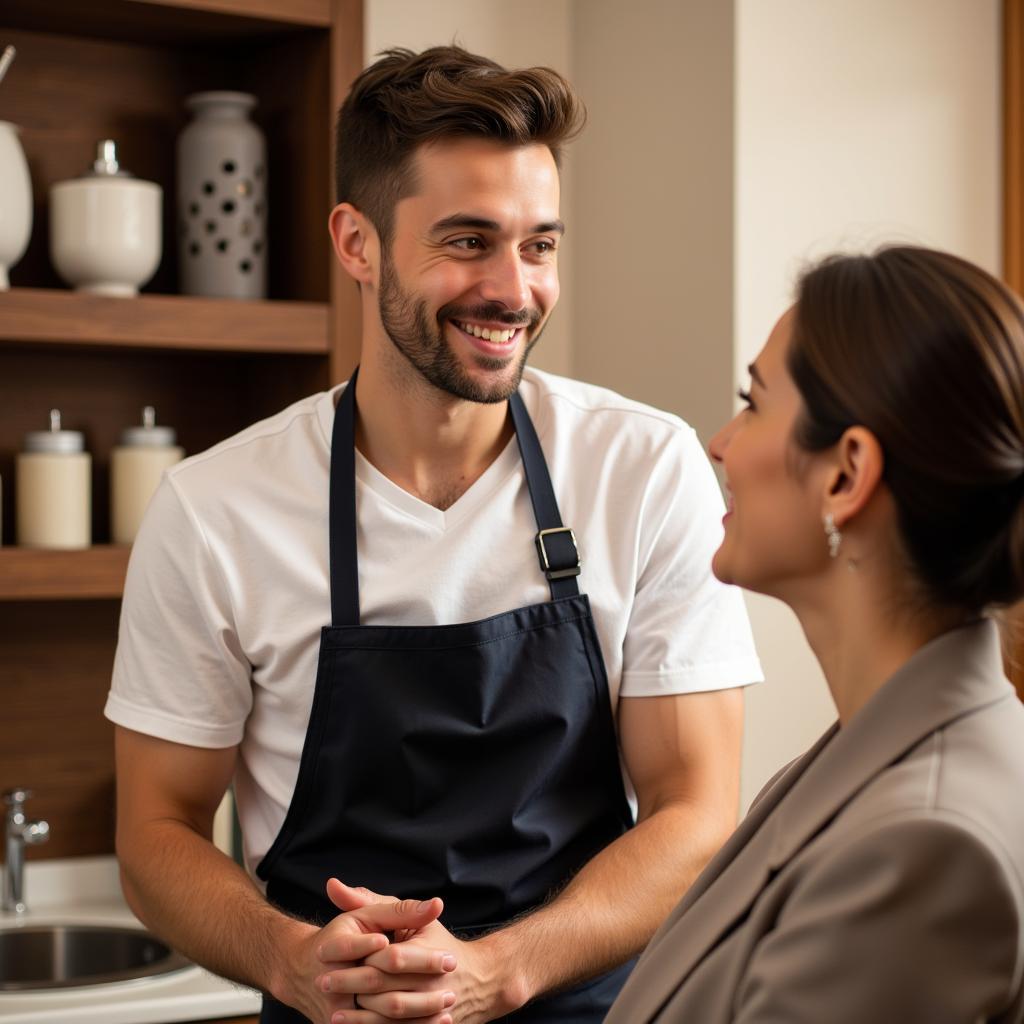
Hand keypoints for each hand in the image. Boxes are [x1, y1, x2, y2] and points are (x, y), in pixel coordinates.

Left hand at [322, 881, 523, 1023]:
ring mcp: (434, 1008)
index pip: (393, 957)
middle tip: (324, 982)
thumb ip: (371, 901)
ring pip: (393, 1018)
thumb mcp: (409, 918)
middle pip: (389, 991)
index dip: (363, 957)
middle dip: (353, 987)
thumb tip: (334, 886)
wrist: (478, 980)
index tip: (330, 956)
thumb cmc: (436, 942)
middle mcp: (434, 983)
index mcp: (430, 952)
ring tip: (334, 1013)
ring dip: (361, 1019)